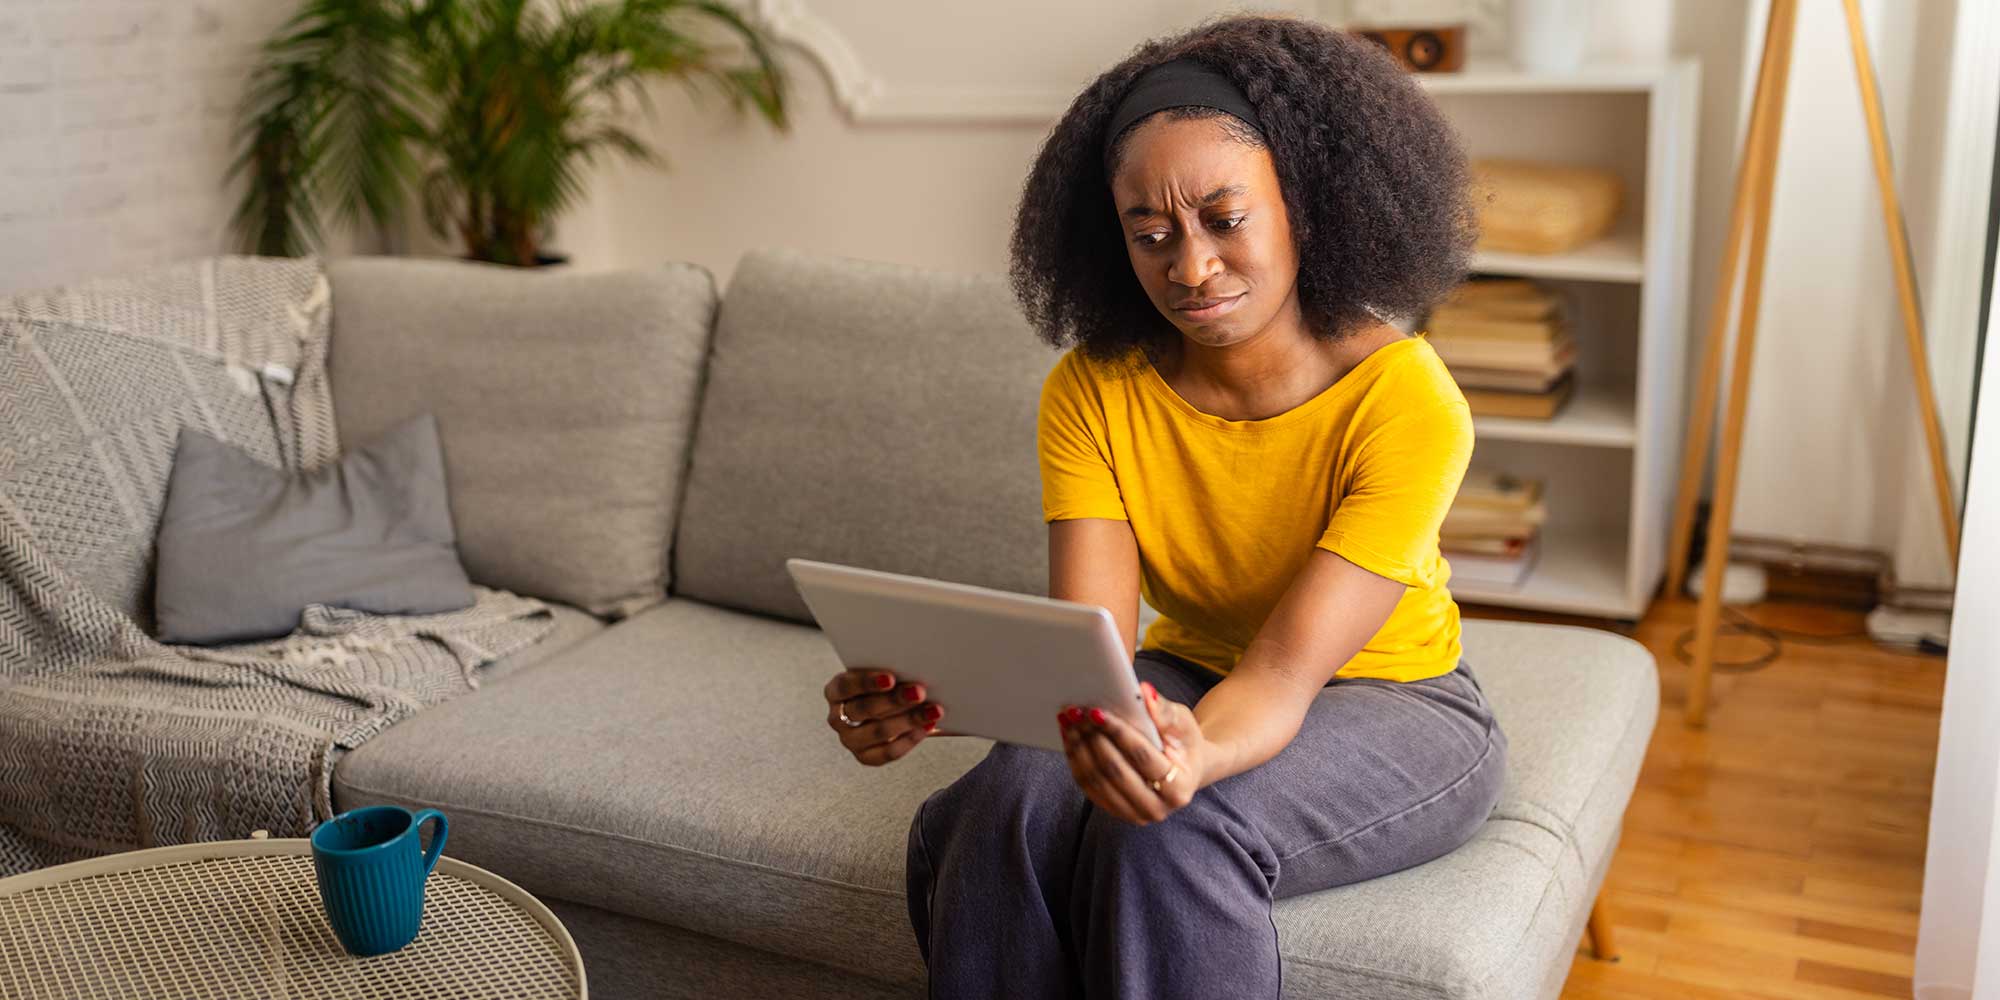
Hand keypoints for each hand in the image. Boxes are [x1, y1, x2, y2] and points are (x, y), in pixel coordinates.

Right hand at [823, 667, 946, 764]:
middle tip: (920, 692)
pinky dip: (910, 739)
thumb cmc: (887, 685)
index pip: (845, 686)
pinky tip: (926, 727)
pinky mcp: (865, 757)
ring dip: (909, 720)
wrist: (893, 709)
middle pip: (864, 709)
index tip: (891, 678)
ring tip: (933, 710)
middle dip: (895, 700)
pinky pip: (888, 752)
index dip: (867, 682)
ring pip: (878, 732)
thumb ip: (891, 671)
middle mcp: (837, 717)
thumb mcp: (884, 672)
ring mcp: (850, 740)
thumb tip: (913, 668)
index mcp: (835, 691)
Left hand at [1058, 680, 1208, 824]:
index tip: (1097, 711)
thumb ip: (1164, 711)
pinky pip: (1088, 786)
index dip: (1119, 733)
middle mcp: (1156, 809)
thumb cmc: (1184, 742)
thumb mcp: (1182, 723)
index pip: (1142, 758)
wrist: (1184, 768)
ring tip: (1068, 720)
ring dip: (1078, 748)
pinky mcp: (1115, 810)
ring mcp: (1133, 814)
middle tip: (1076, 712)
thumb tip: (1143, 692)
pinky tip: (1068, 736)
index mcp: (1179, 790)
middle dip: (1092, 738)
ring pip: (1096, 780)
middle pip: (1115, 772)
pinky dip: (1075, 759)